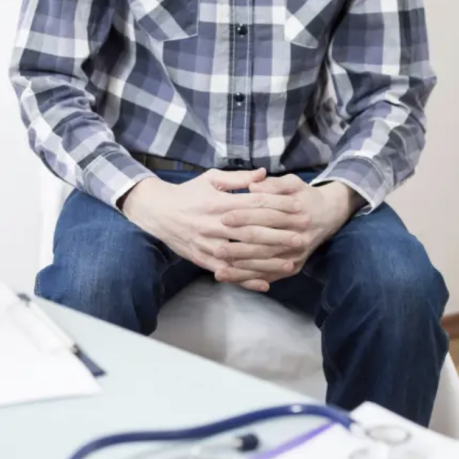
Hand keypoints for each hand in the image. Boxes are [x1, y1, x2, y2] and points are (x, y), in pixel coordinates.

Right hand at [121, 170, 304, 292]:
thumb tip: (264, 174)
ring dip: (267, 261)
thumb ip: (238, 178)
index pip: (255, 205)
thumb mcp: (211, 178)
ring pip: (242, 255)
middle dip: (279, 236)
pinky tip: (264, 283)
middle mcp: (214, 224)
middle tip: (301, 238)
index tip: (299, 209)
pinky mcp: (201, 259)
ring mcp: (208, 244)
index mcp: (219, 202)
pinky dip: (245, 279)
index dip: (279, 207)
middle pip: (252, 232)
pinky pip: (227, 271)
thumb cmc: (187, 193)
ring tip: (290, 263)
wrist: (156, 212)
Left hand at [217, 176, 361, 281]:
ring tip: (219, 270)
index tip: (224, 217)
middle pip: (265, 244)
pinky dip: (249, 279)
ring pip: (266, 264)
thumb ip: (273, 184)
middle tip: (216, 250)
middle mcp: (299, 238)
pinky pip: (268, 275)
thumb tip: (253, 185)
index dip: (245, 216)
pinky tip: (231, 278)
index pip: (268, 215)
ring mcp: (296, 256)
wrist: (328, 216)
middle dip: (240, 248)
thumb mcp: (293, 183)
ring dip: (242, 269)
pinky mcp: (293, 268)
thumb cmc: (304, 197)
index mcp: (298, 214)